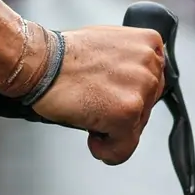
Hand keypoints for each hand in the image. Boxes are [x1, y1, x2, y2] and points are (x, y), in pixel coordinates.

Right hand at [31, 26, 164, 164]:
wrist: (40, 62)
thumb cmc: (64, 55)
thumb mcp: (111, 44)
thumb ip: (131, 60)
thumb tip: (134, 83)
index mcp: (149, 44)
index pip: (154, 83)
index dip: (129, 94)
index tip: (114, 96)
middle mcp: (150, 64)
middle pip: (147, 106)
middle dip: (121, 112)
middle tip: (97, 102)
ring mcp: (141, 89)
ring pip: (136, 128)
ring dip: (112, 129)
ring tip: (91, 112)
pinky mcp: (126, 114)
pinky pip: (123, 148)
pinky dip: (107, 150)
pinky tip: (93, 136)